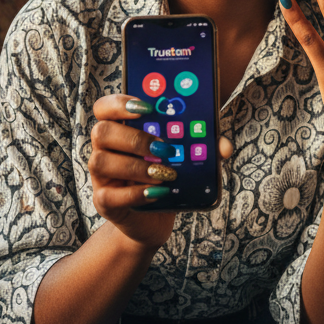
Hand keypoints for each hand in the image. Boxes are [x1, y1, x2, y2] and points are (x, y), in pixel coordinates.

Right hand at [88, 94, 232, 249]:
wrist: (152, 221)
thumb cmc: (164, 180)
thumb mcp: (182, 159)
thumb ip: (202, 147)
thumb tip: (223, 146)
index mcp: (120, 130)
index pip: (104, 107)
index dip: (120, 103)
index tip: (147, 107)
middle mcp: (105, 150)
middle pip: (101, 131)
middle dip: (135, 137)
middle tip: (163, 147)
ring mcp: (101, 177)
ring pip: (100, 161)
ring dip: (136, 166)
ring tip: (164, 172)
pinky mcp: (104, 202)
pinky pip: (110, 195)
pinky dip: (137, 193)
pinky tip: (158, 192)